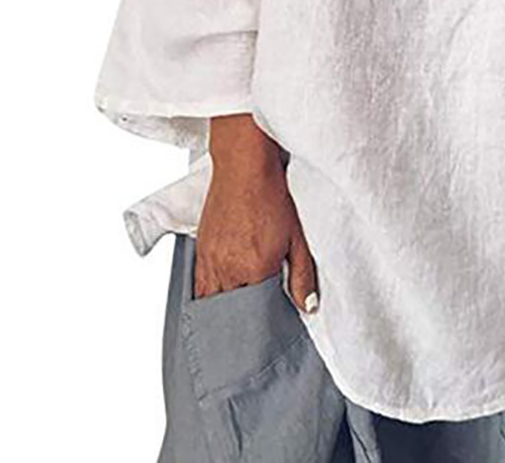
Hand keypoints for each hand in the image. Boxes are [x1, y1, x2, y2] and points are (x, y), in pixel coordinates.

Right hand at [194, 113, 319, 314]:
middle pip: (232, 313)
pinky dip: (205, 297)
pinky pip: (198, 285)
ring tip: (230, 328)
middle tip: (250, 336)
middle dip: (241, 325)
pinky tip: (213, 303)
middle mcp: (228, 270)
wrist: (244, 169)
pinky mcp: (200, 250)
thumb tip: (307, 306)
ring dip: (221, 314)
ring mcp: (210, 260)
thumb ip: (303, 275)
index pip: (258, 314)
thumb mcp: (297, 237)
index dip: (264, 326)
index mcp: (255, 270)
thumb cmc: (273, 197)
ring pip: (211, 303)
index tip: (270, 333)